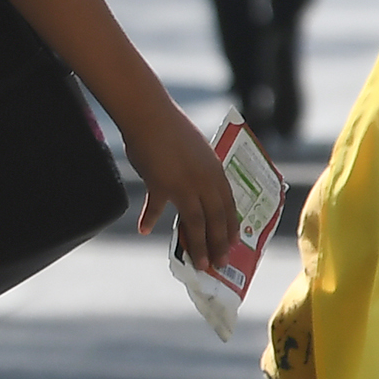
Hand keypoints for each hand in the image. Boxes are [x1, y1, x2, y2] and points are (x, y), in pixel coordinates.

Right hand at [123, 100, 236, 256]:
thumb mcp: (195, 152)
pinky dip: (149, 219)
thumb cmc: (171, 130)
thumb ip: (198, 173)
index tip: (233, 245)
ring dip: (198, 246)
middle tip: (219, 264)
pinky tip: (145, 230)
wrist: (150, 115)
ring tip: (200, 264)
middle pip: (216, 219)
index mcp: (216, 170)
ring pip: (196, 223)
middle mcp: (205, 180)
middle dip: (219, 245)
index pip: (229, 206)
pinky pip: (156, 208)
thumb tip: (195, 192)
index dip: (230, 228)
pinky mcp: (162, 184)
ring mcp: (184, 184)